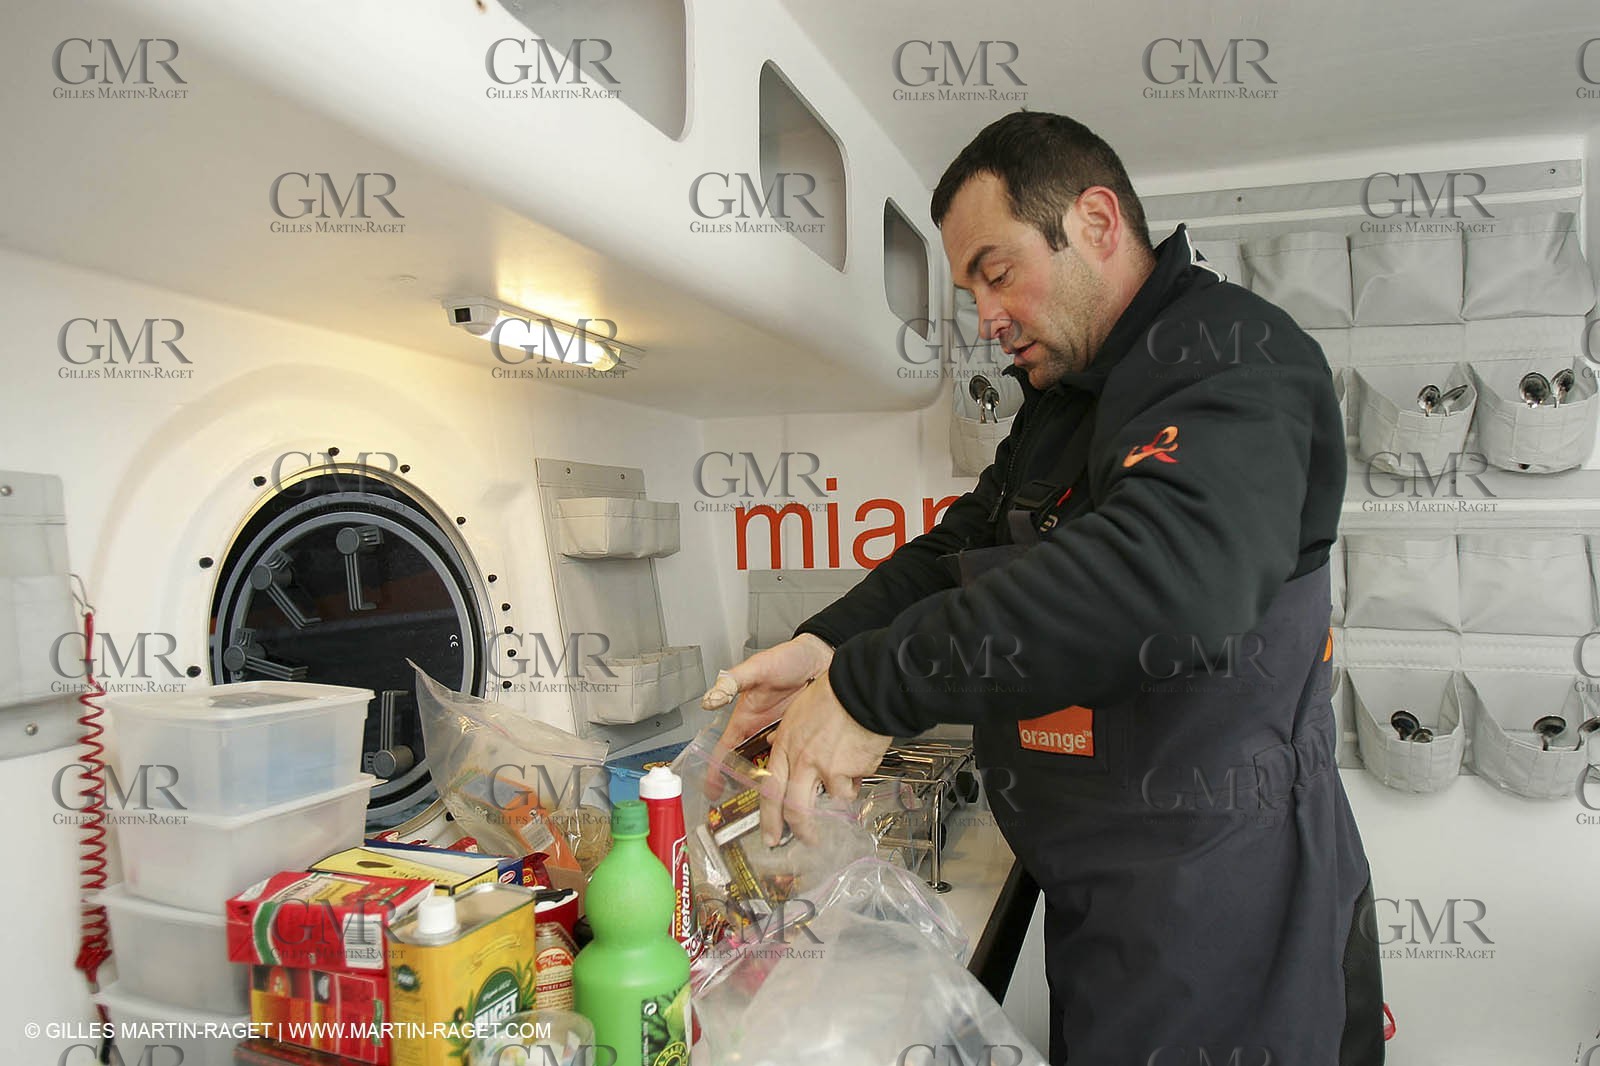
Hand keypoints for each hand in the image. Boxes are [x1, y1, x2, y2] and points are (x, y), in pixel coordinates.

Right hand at [700, 635, 834, 798]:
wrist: (822, 655)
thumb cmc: (787, 657)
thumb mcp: (757, 668)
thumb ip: (732, 682)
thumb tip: (710, 698)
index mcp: (745, 719)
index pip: (725, 751)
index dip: (716, 772)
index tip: (712, 792)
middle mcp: (761, 732)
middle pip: (749, 767)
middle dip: (748, 789)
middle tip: (752, 809)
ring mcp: (783, 737)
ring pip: (774, 769)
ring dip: (776, 784)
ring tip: (780, 804)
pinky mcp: (804, 739)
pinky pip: (798, 761)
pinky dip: (799, 773)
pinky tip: (805, 784)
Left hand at [760, 670, 891, 845]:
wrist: (861, 689)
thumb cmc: (833, 694)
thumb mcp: (797, 712)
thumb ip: (787, 736)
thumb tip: (778, 746)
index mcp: (786, 746)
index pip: (770, 791)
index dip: (769, 818)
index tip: (771, 834)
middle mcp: (802, 761)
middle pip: (795, 809)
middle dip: (801, 831)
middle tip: (807, 840)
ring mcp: (826, 768)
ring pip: (830, 800)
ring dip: (840, 794)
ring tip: (848, 777)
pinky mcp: (850, 771)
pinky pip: (853, 786)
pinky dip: (857, 780)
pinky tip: (859, 760)